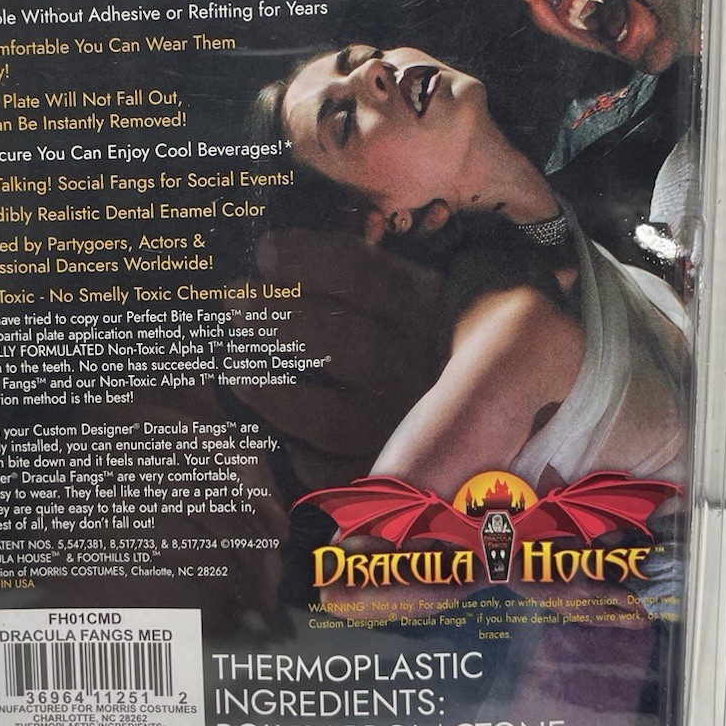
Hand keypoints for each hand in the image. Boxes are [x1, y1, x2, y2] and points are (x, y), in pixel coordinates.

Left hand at [231, 228, 442, 490]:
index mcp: (425, 307)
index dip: (310, 260)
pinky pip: (338, 475)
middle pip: (346, 345)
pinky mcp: (392, 474)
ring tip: (237, 369)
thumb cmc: (419, 327)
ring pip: (332, 418)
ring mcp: (404, 424)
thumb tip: (275, 256)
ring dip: (276, 395)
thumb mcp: (410, 286)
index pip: (366, 276)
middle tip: (236, 302)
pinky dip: (304, 459)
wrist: (489, 400)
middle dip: (283, 321)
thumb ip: (359, 272)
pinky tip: (281, 439)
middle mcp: (418, 365)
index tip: (265, 251)